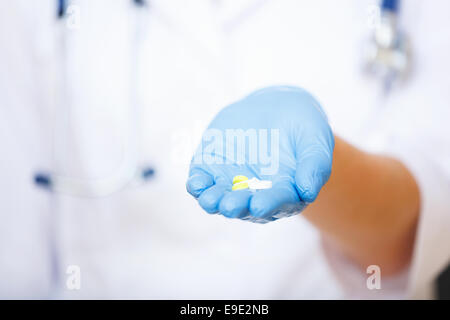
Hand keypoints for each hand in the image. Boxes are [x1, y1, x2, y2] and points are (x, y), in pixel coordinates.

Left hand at [186, 86, 333, 222]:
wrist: (279, 109)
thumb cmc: (303, 129)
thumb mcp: (315, 142)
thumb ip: (314, 166)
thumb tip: (307, 192)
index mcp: (284, 194)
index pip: (276, 202)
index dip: (268, 204)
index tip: (259, 206)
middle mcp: (256, 193)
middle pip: (245, 206)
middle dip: (237, 206)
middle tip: (230, 205)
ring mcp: (232, 182)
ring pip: (220, 199)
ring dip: (213, 202)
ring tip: (210, 200)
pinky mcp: (213, 167)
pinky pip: (203, 181)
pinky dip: (198, 185)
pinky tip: (196, 184)